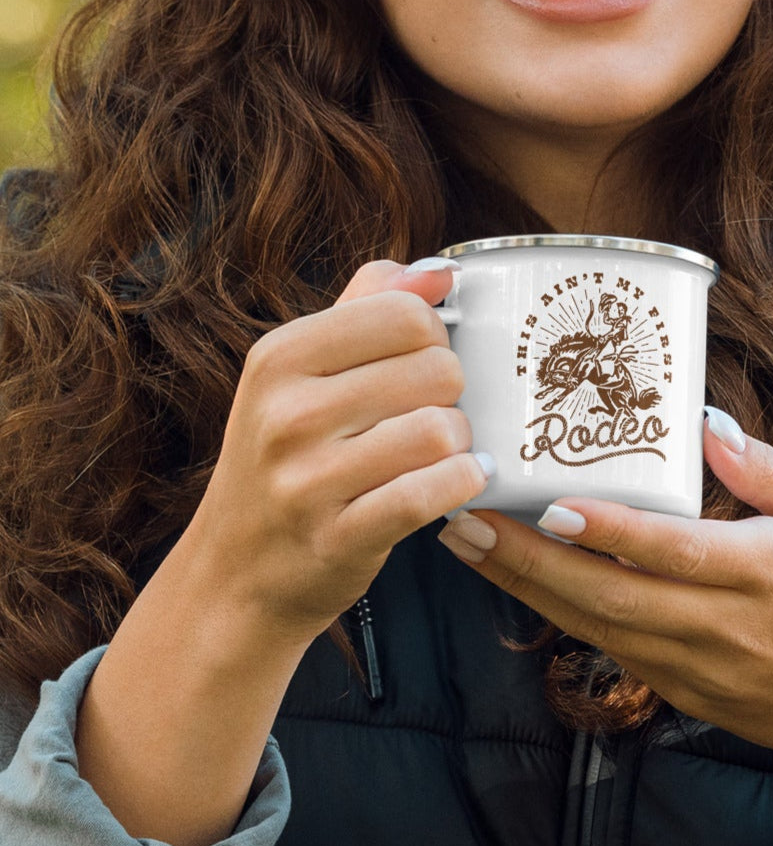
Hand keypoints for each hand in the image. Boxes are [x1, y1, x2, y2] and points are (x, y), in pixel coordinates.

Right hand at [179, 258, 490, 641]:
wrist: (237, 574)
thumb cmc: (284, 462)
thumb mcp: (299, 375)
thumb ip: (367, 308)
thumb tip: (438, 271)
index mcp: (279, 358)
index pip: (404, 313)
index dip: (434, 337)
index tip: (421, 362)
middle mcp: (286, 414)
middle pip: (435, 368)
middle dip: (452, 392)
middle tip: (432, 413)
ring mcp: (307, 481)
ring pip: (440, 430)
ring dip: (460, 442)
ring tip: (444, 452)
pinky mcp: (339, 537)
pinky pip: (432, 493)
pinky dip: (463, 483)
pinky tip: (461, 480)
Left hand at [439, 407, 772, 773]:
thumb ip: (770, 472)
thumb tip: (705, 424)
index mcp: (767, 574)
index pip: (674, 552)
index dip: (610, 531)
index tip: (549, 504)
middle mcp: (723, 627)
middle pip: (610, 596)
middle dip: (528, 560)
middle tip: (464, 518)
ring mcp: (696, 669)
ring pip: (595, 627)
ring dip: (526, 587)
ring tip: (468, 543)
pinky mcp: (680, 693)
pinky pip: (609, 649)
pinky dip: (558, 614)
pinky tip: (518, 580)